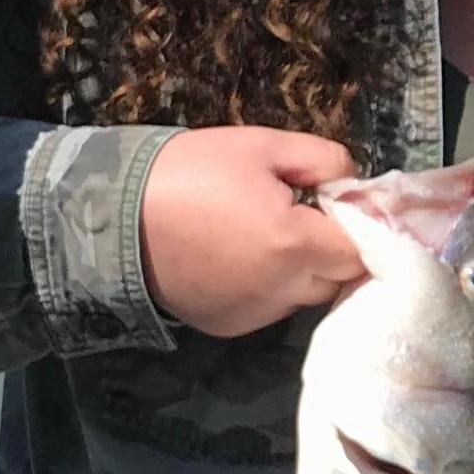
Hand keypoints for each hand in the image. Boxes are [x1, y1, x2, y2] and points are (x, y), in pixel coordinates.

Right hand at [138, 128, 365, 336]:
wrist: (111, 217)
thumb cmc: (189, 172)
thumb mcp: (261, 146)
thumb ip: (322, 160)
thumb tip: (352, 183)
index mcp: (294, 244)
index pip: (362, 250)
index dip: (362, 227)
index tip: (346, 206)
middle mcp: (280, 291)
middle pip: (338, 278)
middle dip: (334, 249)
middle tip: (310, 216)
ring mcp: (253, 315)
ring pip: (304, 296)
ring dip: (302, 271)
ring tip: (268, 235)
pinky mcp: (227, 327)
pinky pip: (269, 308)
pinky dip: (268, 288)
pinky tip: (239, 259)